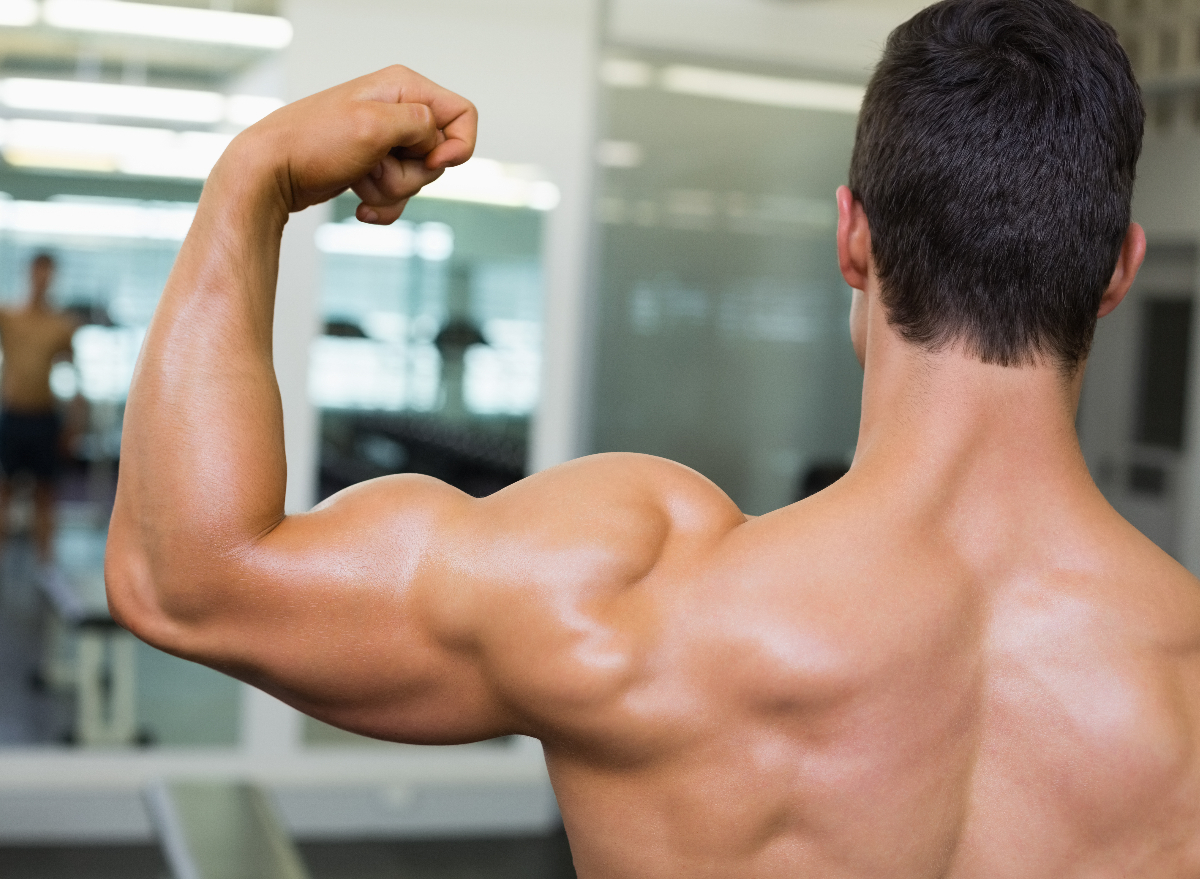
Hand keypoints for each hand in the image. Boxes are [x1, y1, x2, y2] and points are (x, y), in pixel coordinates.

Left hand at [226, 66, 477, 224]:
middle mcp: (397, 110)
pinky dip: (384, 205)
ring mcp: (384, 140)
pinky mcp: (373, 165)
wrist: (271, 173)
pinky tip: (359, 204)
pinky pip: (399, 195)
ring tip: (359, 178)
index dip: (457, 145)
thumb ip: (421, 125)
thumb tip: (438, 142)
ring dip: (392, 190)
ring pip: (419, 179)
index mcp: (402, 87)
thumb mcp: (375, 125)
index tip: (431, 162)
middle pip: (440, 153)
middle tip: (376, 164)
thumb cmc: (313, 143)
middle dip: (412, 173)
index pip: (462, 114)